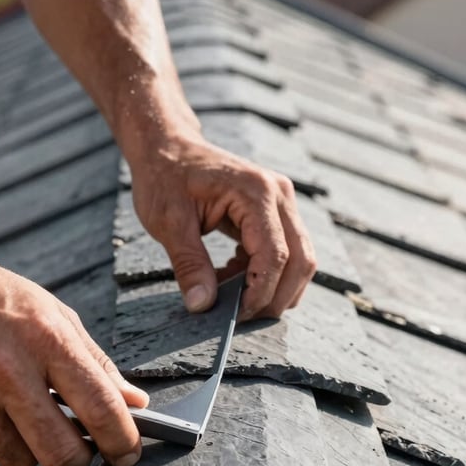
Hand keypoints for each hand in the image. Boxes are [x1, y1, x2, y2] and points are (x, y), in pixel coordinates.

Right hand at [0, 248, 147, 465]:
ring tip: (14, 410)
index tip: (127, 453)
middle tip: (76, 448)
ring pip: (18, 462)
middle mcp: (5, 372)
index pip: (101, 409)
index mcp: (45, 339)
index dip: (124, 442)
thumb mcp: (49, 313)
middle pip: (61, 456)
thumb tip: (135, 405)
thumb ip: (94, 362)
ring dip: (27, 448)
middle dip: (78, 460)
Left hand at [129, 130, 316, 319]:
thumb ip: (189, 264)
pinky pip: (284, 252)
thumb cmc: (164, 179)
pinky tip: (229, 277)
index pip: (276, 256)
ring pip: (299, 259)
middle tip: (240, 317)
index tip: (236, 316)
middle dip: (276, 297)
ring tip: (231, 296)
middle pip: (301, 260)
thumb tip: (202, 306)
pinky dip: (263, 274)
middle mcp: (279, 195)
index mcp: (256, 193)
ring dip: (273, 287)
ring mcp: (281, 202)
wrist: (166, 148)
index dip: (261, 292)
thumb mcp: (168, 223)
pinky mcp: (274, 212)